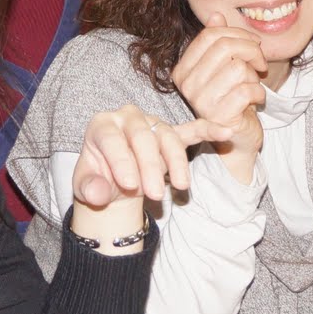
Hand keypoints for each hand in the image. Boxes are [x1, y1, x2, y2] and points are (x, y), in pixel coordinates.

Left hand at [70, 104, 231, 208]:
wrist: (114, 182)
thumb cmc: (98, 179)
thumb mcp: (86, 187)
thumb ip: (89, 188)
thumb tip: (98, 193)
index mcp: (102, 125)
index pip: (112, 139)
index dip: (121, 161)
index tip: (129, 185)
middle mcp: (128, 118)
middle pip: (143, 137)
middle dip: (150, 166)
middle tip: (153, 195)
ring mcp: (152, 123)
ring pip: (168, 137)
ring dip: (177, 161)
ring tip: (181, 186)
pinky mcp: (171, 134)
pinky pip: (191, 130)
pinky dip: (208, 130)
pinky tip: (226, 132)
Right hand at [170, 13, 268, 180]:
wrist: (238, 138)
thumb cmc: (233, 99)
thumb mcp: (225, 67)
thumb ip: (218, 42)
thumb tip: (216, 15)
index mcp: (183, 70)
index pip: (210, 36)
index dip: (238, 34)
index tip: (253, 45)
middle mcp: (187, 86)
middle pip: (224, 47)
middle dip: (250, 50)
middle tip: (260, 63)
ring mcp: (201, 102)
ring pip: (237, 67)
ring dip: (254, 75)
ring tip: (252, 85)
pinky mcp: (219, 117)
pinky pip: (247, 89)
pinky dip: (259, 92)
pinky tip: (257, 100)